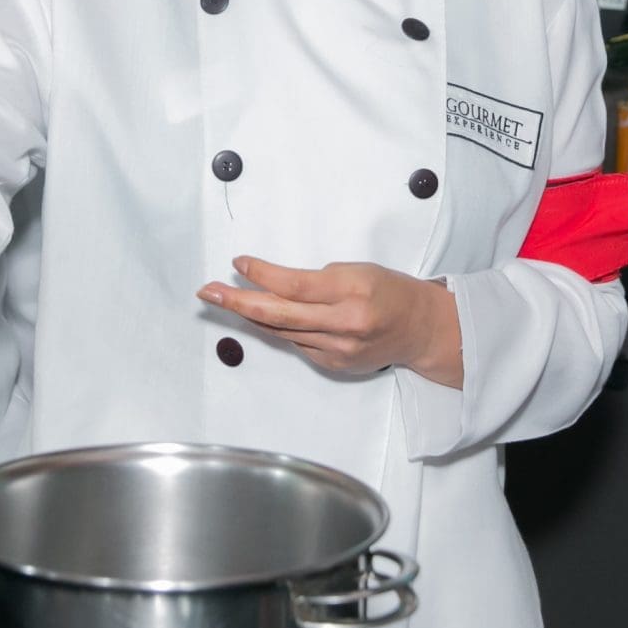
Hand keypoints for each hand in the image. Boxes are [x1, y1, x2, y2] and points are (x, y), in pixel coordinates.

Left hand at [199, 257, 463, 385]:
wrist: (419, 329)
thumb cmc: (387, 290)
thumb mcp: (357, 270)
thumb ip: (317, 280)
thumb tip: (272, 284)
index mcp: (352, 293)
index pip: (295, 285)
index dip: (262, 275)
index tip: (238, 262)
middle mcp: (343, 325)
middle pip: (280, 314)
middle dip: (238, 301)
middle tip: (208, 291)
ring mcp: (337, 350)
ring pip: (282, 332)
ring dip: (250, 315)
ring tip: (222, 298)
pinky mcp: (333, 365)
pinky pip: (295, 344)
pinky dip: (275, 329)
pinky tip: (259, 316)